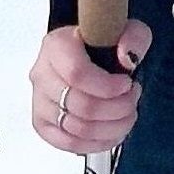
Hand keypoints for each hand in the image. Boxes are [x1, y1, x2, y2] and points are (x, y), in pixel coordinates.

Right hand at [30, 19, 151, 154]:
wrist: (88, 54)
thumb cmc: (103, 42)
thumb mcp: (126, 29)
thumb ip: (133, 36)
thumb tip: (126, 56)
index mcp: (56, 46)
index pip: (76, 73)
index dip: (108, 86)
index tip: (128, 83)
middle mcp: (42, 74)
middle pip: (80, 105)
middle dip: (117, 108)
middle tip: (132, 98)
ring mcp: (40, 102)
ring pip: (77, 128)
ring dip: (112, 127)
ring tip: (127, 113)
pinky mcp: (43, 125)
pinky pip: (68, 144)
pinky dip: (97, 143)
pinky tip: (113, 132)